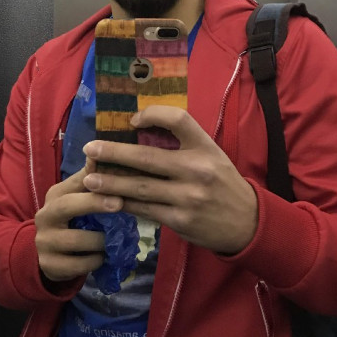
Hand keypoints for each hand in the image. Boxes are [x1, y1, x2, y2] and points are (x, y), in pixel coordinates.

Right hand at [35, 160, 122, 282]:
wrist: (50, 253)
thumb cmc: (73, 220)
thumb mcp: (79, 198)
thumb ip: (92, 180)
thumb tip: (108, 157)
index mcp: (56, 194)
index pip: (75, 182)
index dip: (96, 178)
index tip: (118, 176)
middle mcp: (45, 215)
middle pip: (66, 206)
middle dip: (93, 203)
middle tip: (118, 203)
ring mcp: (44, 241)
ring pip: (74, 240)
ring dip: (99, 241)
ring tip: (114, 241)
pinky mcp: (49, 264)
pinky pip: (75, 265)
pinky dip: (93, 262)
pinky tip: (102, 258)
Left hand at [82, 107, 257, 254]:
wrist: (247, 222)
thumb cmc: (222, 183)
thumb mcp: (211, 155)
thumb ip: (183, 144)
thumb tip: (138, 132)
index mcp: (205, 147)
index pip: (178, 120)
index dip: (152, 115)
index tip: (132, 119)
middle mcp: (197, 169)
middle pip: (147, 157)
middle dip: (114, 153)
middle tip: (90, 149)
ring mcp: (188, 197)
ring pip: (140, 187)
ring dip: (111, 183)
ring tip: (88, 179)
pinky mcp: (180, 220)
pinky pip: (145, 210)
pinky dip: (124, 204)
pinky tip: (108, 200)